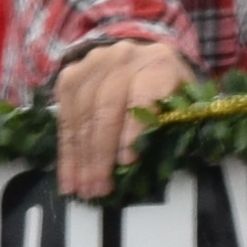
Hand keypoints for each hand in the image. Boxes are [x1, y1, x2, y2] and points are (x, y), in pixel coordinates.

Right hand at [56, 36, 193, 199]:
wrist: (141, 58)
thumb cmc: (166, 89)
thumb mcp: (182, 102)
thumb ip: (174, 125)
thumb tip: (160, 164)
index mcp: (158, 62)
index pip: (142, 96)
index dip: (133, 130)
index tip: (127, 161)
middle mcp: (122, 58)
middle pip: (106, 108)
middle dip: (101, 154)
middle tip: (100, 187)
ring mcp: (92, 64)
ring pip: (82, 115)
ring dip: (81, 158)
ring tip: (83, 188)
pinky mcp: (70, 76)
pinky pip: (65, 119)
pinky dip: (66, 153)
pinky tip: (68, 177)